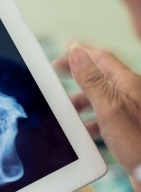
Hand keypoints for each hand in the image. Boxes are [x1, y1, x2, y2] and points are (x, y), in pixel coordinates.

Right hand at [57, 44, 140, 191]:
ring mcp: (130, 112)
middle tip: (59, 73)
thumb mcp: (109, 107)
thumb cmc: (139, 142)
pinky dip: (90, 120)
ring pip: (101, 98)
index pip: (102, 58)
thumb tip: (76, 53)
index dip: (82, 52)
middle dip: (79, 74)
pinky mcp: (129, 130)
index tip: (65, 48)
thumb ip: (92, 80)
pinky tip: (83, 129)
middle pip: (101, 77)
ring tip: (66, 106)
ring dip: (82, 100)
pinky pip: (105, 118)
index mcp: (128, 84)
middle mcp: (131, 95)